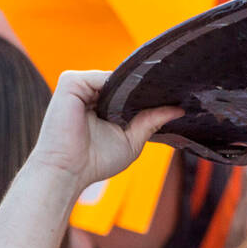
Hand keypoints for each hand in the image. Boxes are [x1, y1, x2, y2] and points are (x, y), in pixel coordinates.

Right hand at [28, 71, 181, 194]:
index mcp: (102, 105)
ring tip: (157, 94)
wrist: (68, 171)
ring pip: (115, 78)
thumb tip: (178, 110)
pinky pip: (102, 76)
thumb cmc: (95, 161)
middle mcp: (90, 93)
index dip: (149, 94)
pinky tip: (132, 95)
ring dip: (134, 86)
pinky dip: (118, 84)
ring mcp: (80, 86)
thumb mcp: (131, 140)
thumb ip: (151, 122)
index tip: (176, 96)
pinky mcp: (70, 82)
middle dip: (145, 88)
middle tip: (175, 92)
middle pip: (123, 82)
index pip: (128, 91)